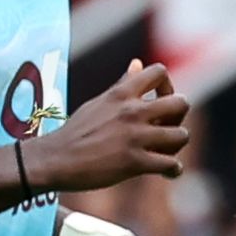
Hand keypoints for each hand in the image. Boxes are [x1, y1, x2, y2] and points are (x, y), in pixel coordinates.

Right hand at [34, 60, 189, 190]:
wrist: (54, 160)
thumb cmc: (76, 132)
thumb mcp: (99, 102)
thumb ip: (123, 85)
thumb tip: (138, 62)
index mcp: (121, 94)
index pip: (158, 72)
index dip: (167, 85)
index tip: (161, 99)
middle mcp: (131, 111)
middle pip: (181, 103)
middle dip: (179, 117)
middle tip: (166, 128)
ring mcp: (134, 137)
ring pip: (181, 136)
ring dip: (176, 146)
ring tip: (164, 152)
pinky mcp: (134, 162)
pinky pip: (172, 164)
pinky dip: (173, 170)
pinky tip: (166, 172)